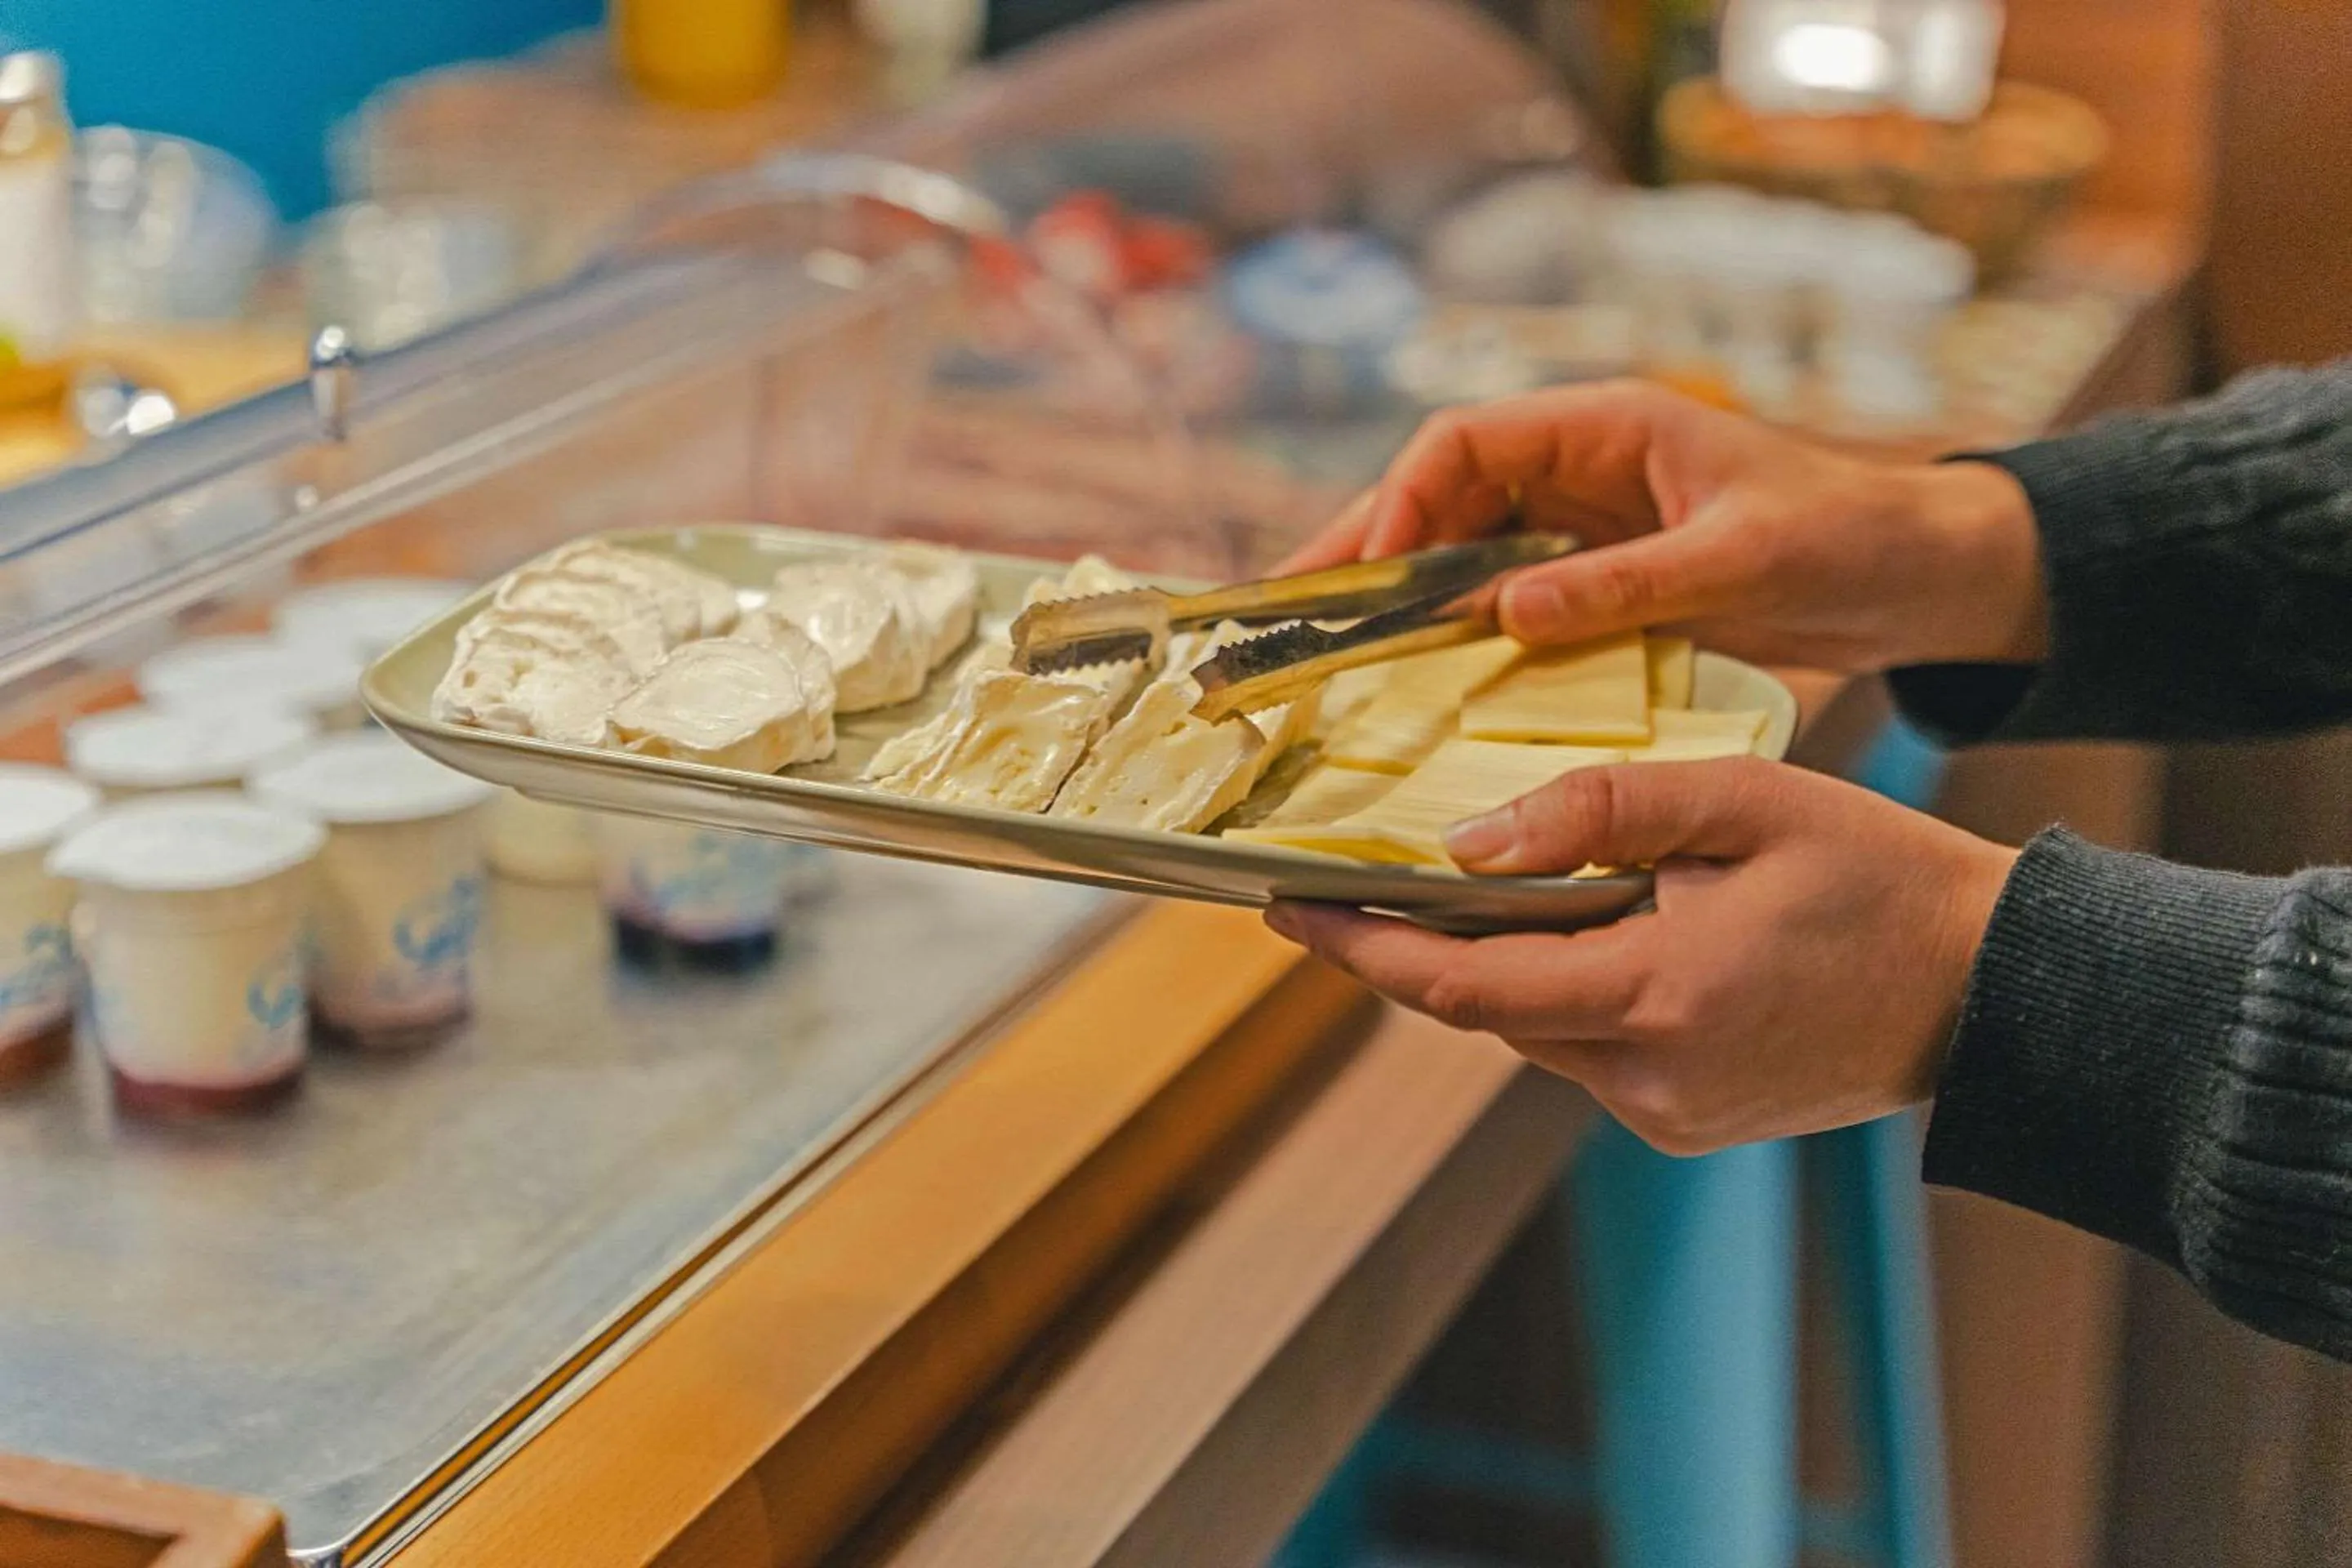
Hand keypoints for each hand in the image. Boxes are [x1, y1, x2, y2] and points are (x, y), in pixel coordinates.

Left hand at [1263, 758, 2017, 1153]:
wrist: (1988, 988)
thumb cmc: (1877, 875)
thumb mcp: (1743, 799)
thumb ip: (1599, 811)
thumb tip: (1465, 848)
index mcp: (1656, 998)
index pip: (1458, 987)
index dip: (1359, 948)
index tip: (1282, 905)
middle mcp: (1645, 1078)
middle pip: (1483, 1010)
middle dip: (1411, 946)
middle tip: (1342, 875)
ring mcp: (1665, 1113)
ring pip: (1531, 1028)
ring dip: (1493, 963)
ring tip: (1460, 883)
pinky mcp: (1683, 1120)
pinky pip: (1583, 1046)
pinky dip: (1558, 987)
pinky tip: (1576, 925)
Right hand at [1280, 380, 2047, 673]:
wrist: (1925, 576)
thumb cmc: (1852, 540)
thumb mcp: (1742, 562)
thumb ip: (1625, 583)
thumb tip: (1505, 609)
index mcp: (1609, 426)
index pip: (1464, 442)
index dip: (1401, 501)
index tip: (1370, 575)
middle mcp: (1583, 466)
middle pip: (1439, 495)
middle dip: (1365, 549)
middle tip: (1291, 618)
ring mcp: (1587, 523)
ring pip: (1460, 549)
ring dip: (1399, 596)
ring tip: (1329, 656)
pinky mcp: (1602, 578)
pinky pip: (1505, 598)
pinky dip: (1458, 633)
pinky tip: (1420, 683)